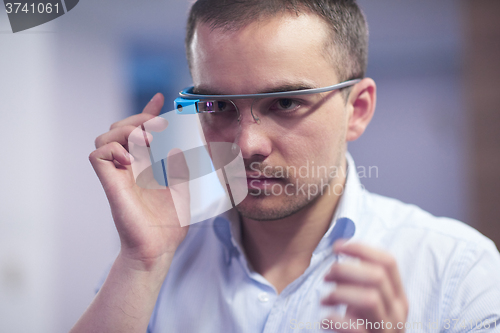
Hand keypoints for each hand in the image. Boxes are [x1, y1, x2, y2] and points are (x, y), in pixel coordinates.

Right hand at [89, 93, 189, 270]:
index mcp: (144, 165)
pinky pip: (97, 156)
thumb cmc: (170, 224)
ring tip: (145, 141)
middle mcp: (128, 167)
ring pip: (103, 138)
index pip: (140, 132)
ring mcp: (117, 175)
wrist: (160, 247)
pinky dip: (112, 149)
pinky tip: (131, 158)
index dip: (148, 112)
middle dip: (136, 119)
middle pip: (118, 129)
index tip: (162, 98)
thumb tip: (178, 146)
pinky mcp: (110, 184)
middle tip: (157, 127)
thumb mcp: (182, 189)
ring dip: (124, 131)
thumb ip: (180, 167)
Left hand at [322, 241, 408, 331]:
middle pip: (377, 276)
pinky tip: (324, 320)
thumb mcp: (369, 302)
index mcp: (398, 296)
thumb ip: (362, 280)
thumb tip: (341, 249)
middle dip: (346, 270)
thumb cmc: (364, 326)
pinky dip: (336, 320)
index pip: (388, 262)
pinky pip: (356, 327)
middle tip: (327, 277)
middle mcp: (398, 312)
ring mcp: (387, 330)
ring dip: (341, 292)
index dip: (362, 249)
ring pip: (371, 298)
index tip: (337, 246)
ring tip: (324, 299)